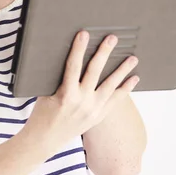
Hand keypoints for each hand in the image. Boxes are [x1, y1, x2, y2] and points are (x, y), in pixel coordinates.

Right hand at [23, 31, 139, 148]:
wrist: (45, 140)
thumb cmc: (42, 113)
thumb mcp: (45, 92)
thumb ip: (57, 76)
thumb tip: (70, 56)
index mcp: (65, 94)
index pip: (73, 66)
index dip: (78, 48)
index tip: (84, 34)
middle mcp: (81, 102)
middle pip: (95, 72)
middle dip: (104, 53)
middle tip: (112, 39)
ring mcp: (92, 110)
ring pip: (110, 86)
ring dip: (122, 70)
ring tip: (132, 58)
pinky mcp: (98, 116)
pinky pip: (115, 100)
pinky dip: (125, 89)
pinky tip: (133, 78)